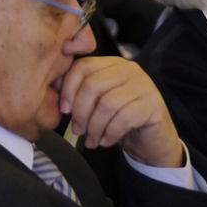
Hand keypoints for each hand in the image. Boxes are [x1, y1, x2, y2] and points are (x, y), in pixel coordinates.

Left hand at [58, 56, 183, 166]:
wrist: (151, 141)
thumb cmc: (120, 121)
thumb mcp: (97, 104)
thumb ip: (79, 92)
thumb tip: (53, 86)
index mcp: (113, 65)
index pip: (83, 66)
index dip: (68, 89)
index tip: (64, 110)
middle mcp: (130, 70)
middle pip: (93, 85)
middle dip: (81, 112)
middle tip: (78, 130)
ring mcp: (144, 86)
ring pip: (107, 104)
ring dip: (95, 127)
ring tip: (93, 140)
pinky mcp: (153, 106)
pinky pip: (123, 119)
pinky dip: (110, 134)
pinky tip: (107, 141)